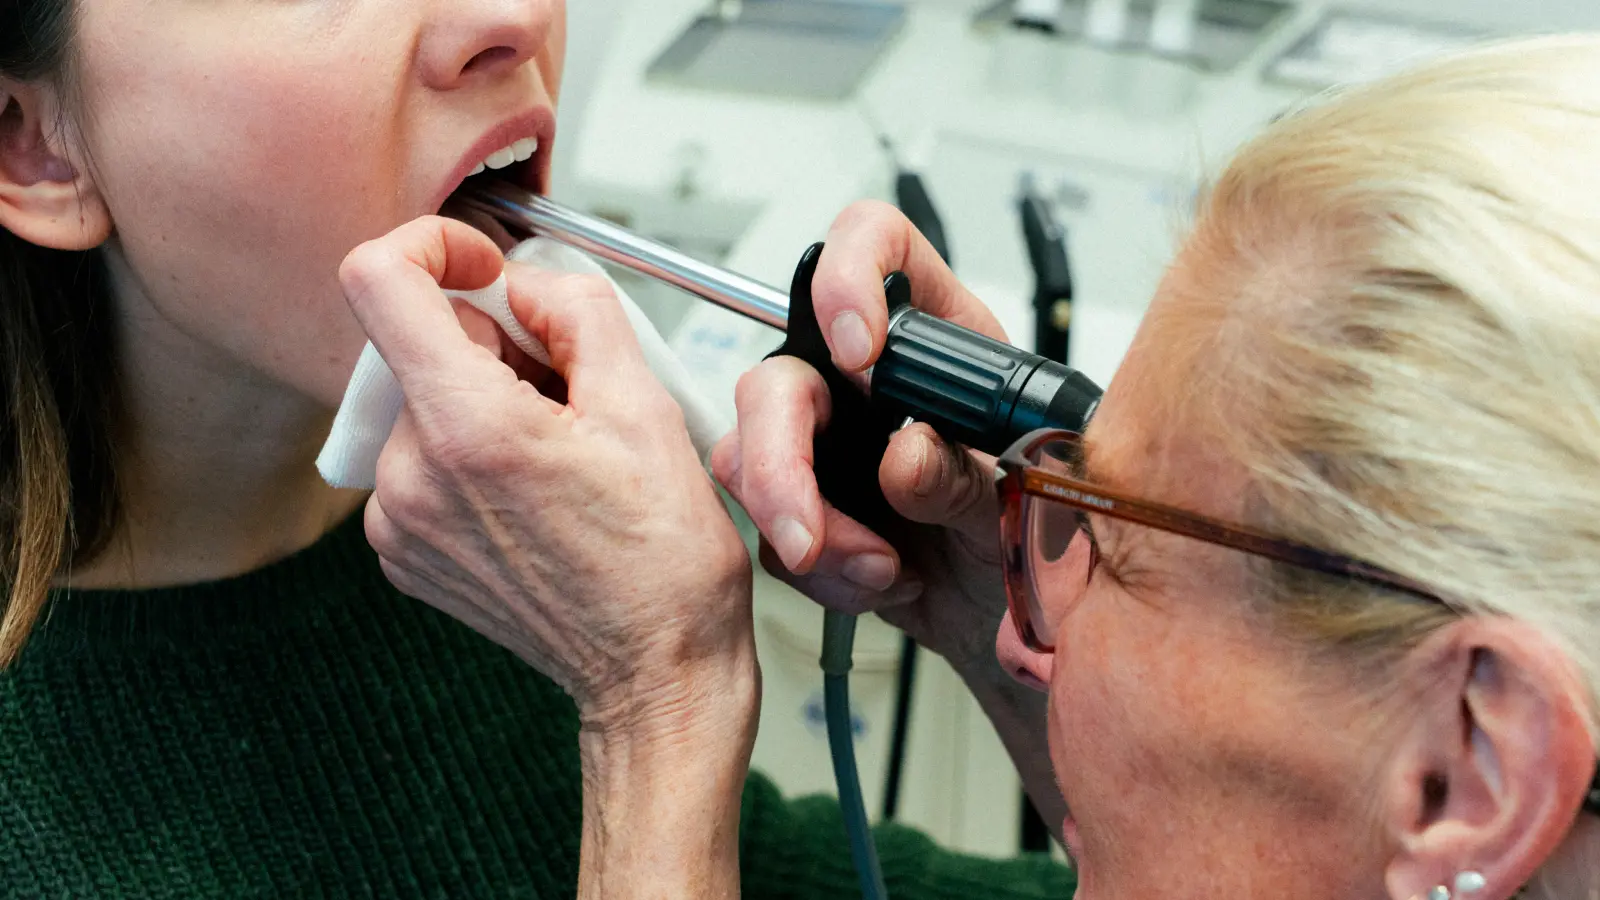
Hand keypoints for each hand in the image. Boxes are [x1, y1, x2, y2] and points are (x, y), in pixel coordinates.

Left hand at [338, 216, 755, 736]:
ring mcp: (397, 520)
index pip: (377, 280)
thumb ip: (579, 312)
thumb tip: (529, 282)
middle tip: (568, 394)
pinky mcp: (400, 550)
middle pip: (417, 345)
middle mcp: (411, 476)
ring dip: (482, 400)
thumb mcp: (647, 409)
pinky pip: (418, 458)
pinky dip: (467, 451)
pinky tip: (532, 490)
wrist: (652, 672)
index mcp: (469, 429)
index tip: (484, 268)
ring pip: (421, 400)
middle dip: (491, 345)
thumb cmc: (663, 564)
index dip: (432, 245)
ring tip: (558, 455)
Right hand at [711, 200, 1009, 670]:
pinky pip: (764, 527)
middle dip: (780, 459)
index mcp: (936, 335)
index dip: (849, 276)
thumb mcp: (1025, 499)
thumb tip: (905, 455)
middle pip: (780, 373)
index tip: (858, 350)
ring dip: (803, 527)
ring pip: (747, 454)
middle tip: (809, 531)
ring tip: (880, 569)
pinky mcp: (800, 501)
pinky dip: (819, 569)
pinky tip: (878, 580)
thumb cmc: (1033, 532)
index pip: (875, 246)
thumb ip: (967, 475)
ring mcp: (824, 440)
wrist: (1011, 614)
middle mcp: (865, 378)